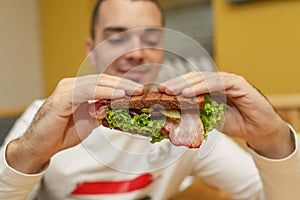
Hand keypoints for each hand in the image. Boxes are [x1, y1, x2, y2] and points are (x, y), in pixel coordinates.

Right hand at [6, 74, 142, 172]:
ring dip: (118, 87)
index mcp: (79, 89)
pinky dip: (105, 93)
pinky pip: (87, 92)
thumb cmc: (61, 133)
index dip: (122, 85)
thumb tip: (120, 110)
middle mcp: (72, 85)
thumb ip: (102, 113)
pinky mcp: (62, 98)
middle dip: (124, 85)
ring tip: (134, 92)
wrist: (40, 146)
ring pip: (97, 83)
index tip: (138, 91)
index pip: (104, 83)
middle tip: (141, 90)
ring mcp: (66, 89)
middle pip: (103, 80)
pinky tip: (118, 96)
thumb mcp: (89, 121)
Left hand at [158, 71, 294, 158]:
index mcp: (209, 88)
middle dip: (176, 84)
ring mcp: (228, 80)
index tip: (159, 91)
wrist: (258, 129)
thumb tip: (171, 119)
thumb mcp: (208, 120)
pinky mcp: (238, 83)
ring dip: (185, 85)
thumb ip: (193, 116)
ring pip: (203, 78)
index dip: (175, 86)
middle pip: (193, 78)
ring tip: (171, 91)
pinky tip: (189, 93)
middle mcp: (217, 81)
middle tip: (161, 89)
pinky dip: (202, 87)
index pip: (189, 83)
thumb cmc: (234, 123)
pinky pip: (217, 83)